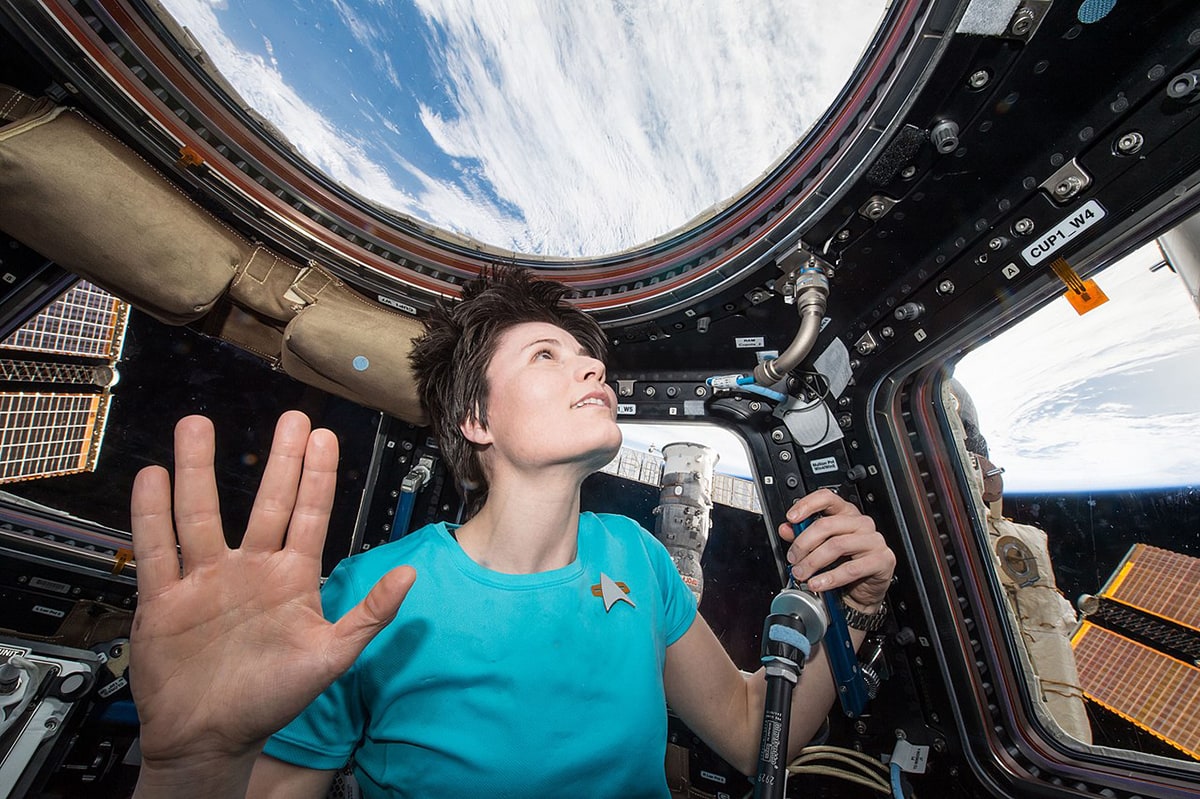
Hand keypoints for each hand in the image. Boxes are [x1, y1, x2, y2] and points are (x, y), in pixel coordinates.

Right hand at [129, 412, 415, 770]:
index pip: (308, 514)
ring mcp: (206, 580)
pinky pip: (157, 550)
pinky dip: (151, 516)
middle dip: (278, 460)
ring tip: (196, 427)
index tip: (323, 436)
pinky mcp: (165, 599)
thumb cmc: (273, 700)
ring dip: (199, 471)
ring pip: (201, 514)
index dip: (316, 475)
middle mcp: (250, 570)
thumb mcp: (331, 659)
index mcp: (291, 579)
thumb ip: (370, 616)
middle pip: (264, 502)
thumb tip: (410, 577)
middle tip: (290, 417)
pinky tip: (152, 478)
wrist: (211, 740)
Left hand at [776, 489, 894, 610]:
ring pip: (837, 545)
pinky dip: (830, 578)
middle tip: (793, 558)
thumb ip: (802, 536)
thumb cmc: (844, 563)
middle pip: (827, 524)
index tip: (792, 518)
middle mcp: (861, 523)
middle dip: (804, 543)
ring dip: (813, 562)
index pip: (827, 498)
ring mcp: (873, 540)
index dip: (807, 505)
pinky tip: (818, 583)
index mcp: (846, 513)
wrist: (863, 591)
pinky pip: (852, 569)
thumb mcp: (820, 547)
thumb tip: (785, 529)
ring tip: (801, 573)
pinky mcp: (882, 560)